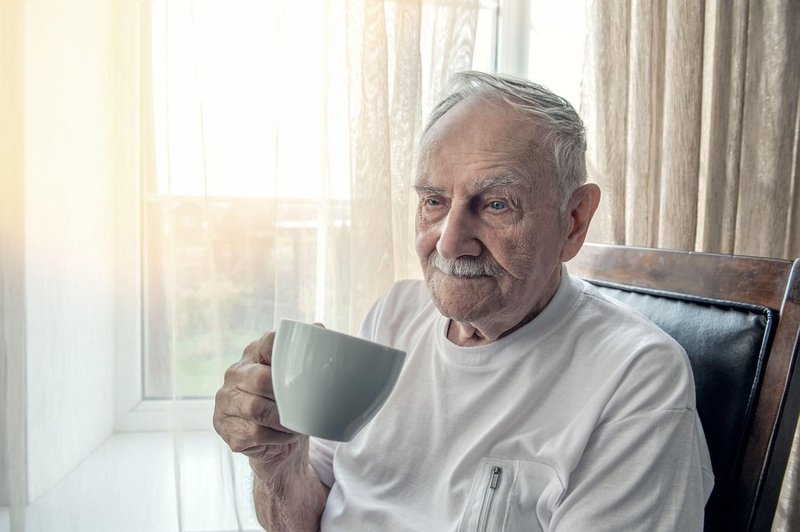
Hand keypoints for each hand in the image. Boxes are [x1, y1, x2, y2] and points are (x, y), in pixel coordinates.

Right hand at [213, 331, 304, 476]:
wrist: (278, 442)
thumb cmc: (290, 403)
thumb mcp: (298, 378)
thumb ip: (307, 354)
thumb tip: (319, 328)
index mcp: (254, 354)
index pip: (268, 343)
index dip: (285, 351)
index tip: (304, 363)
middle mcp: (235, 374)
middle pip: (260, 379)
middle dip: (285, 395)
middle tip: (302, 405)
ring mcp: (226, 401)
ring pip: (256, 408)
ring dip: (282, 420)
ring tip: (296, 424)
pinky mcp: (225, 428)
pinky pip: (254, 432)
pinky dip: (275, 437)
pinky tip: (284, 436)